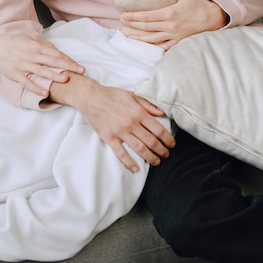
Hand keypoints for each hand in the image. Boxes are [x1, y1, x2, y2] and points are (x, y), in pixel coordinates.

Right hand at [0, 33, 84, 96]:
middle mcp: (32, 55)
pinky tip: (45, 92)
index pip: (57, 53)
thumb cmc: (15, 42)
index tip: (78, 66)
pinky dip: (36, 87)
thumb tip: (56, 50)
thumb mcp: (30, 38)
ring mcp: (24, 65)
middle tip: (80, 72)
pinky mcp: (16, 74)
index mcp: (37, 46)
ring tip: (66, 80)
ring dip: (54, 76)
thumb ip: (44, 43)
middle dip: (68, 66)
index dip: (69, 59)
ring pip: (42, 71)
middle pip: (53, 61)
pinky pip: (28, 82)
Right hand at [50, 73, 174, 171]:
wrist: (91, 97)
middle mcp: (131, 123)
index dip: (167, 138)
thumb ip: (147, 105)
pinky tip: (135, 168)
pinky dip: (129, 162)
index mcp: (138, 112)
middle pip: (151, 141)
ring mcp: (120, 132)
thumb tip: (161, 112)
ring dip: (150, 157)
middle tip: (166, 154)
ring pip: (139, 148)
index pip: (158, 129)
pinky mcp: (109, 138)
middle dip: (161, 150)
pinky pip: (121, 153)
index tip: (172, 143)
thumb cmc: (112, 95)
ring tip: (156, 162)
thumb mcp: (132, 95)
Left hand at [120, 0, 227, 49]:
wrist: (215, 18)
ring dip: (138, 37)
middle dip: (132, 26)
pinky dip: (153, 46)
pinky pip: (163, 46)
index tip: (123, 16)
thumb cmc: (200, 4)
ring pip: (152, 39)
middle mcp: (170, 26)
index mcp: (170, 13)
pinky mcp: (179, 41)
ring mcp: (174, 35)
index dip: (134, 17)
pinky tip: (145, 45)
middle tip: (121, 24)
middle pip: (146, 27)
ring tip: (128, 36)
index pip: (147, 16)